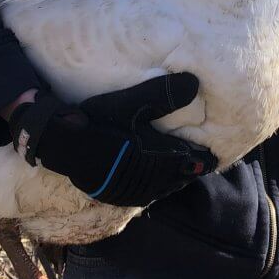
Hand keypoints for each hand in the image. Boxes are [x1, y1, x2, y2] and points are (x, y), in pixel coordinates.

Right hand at [7, 73, 216, 206]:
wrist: (65, 146)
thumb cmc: (101, 122)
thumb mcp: (132, 103)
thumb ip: (163, 95)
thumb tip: (195, 83)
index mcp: (161, 158)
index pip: (192, 163)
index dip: (204, 159)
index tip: (213, 155)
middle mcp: (151, 180)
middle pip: (179, 178)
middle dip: (189, 169)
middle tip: (200, 163)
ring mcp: (134, 191)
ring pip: (163, 188)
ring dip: (172, 179)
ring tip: (179, 172)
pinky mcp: (117, 195)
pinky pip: (144, 195)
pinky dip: (153, 187)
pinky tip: (151, 181)